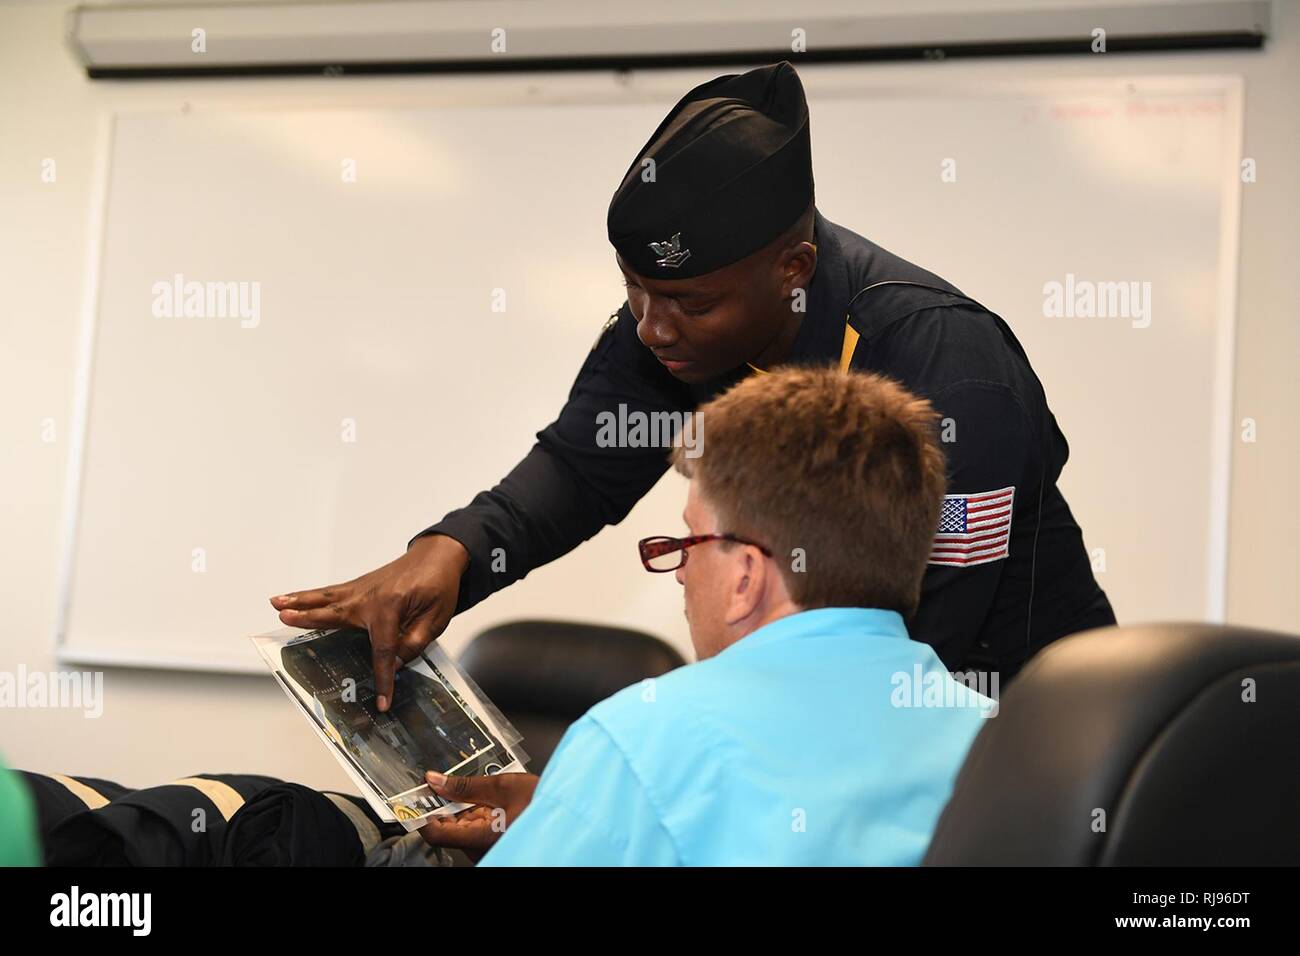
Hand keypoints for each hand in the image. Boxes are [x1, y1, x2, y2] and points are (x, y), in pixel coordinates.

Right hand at [269, 534, 469, 710]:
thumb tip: (392, 664)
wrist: (439, 556)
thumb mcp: (436, 620)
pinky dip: (310, 596)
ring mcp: (362, 589)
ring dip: (300, 603)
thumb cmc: (439, 585)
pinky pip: (330, 593)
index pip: (383, 652)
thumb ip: (413, 644)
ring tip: (276, 605)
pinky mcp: (359, 587)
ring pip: (326, 599)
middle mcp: (370, 597)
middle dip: (309, 619)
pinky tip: (291, 599)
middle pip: (334, 614)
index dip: (383, 679)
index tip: (382, 702)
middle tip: (283, 620)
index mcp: (391, 608)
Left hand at [418, 771, 539, 856]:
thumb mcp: (503, 786)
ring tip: (476, 788)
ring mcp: (486, 849)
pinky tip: (486, 799)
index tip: (416, 796)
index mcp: (480, 838)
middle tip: (444, 781)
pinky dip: (475, 814)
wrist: (568, 814)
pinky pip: (474, 830)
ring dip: (461, 808)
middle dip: (444, 805)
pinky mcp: (493, 845)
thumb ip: (466, 784)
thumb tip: (437, 780)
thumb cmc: (545, 805)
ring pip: (461, 828)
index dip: (421, 813)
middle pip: (447, 829)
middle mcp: (480, 850)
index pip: (434, 833)